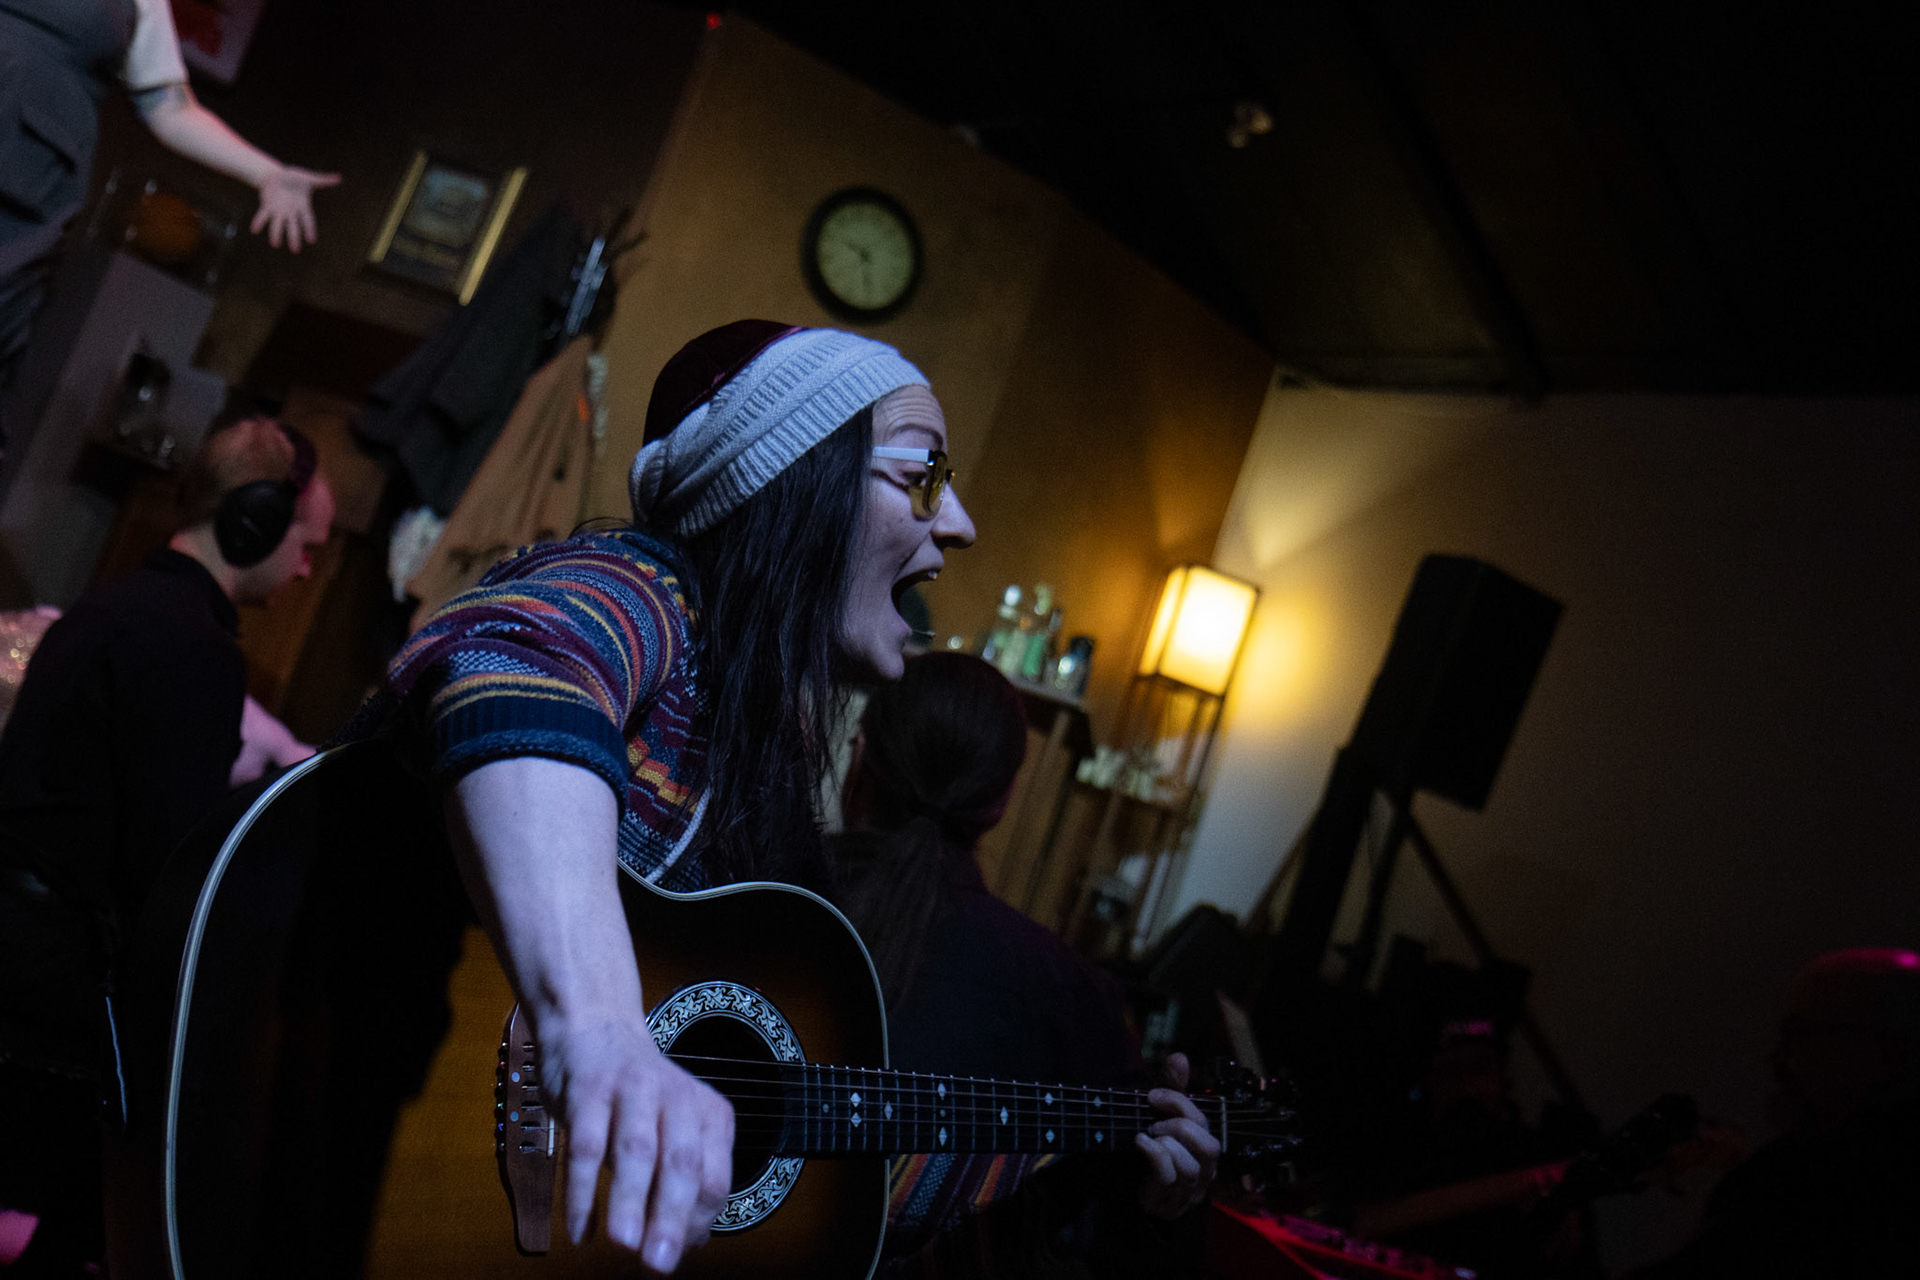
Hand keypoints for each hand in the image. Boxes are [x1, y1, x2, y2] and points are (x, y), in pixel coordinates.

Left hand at [250, 164, 339, 251]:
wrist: (275, 174)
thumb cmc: (293, 177)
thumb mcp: (309, 178)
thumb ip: (323, 180)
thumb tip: (339, 178)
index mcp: (302, 207)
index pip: (307, 221)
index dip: (309, 230)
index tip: (311, 240)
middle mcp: (291, 212)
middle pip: (293, 227)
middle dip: (294, 238)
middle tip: (295, 250)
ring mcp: (279, 211)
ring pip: (278, 225)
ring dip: (276, 234)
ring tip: (275, 244)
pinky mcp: (267, 207)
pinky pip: (262, 216)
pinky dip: (259, 222)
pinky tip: (254, 230)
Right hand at [539, 1014, 734, 1270]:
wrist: (596, 1027)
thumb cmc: (637, 1096)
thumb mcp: (671, 1129)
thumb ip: (680, 1181)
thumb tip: (690, 1241)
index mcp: (707, 1114)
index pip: (715, 1176)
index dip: (699, 1220)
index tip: (679, 1252)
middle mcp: (676, 1099)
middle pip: (680, 1163)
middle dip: (671, 1217)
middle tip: (659, 1263)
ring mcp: (633, 1090)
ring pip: (636, 1151)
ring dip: (629, 1201)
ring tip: (623, 1245)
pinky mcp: (590, 1088)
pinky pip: (584, 1145)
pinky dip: (581, 1191)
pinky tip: (579, 1229)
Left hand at [1134, 1052, 1220, 1217]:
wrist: (1130, 1189)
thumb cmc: (1154, 1147)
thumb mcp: (1161, 1114)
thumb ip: (1173, 1089)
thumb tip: (1180, 1056)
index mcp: (1204, 1144)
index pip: (1203, 1122)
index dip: (1179, 1103)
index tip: (1152, 1096)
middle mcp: (1205, 1169)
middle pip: (1209, 1146)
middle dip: (1178, 1128)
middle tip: (1154, 1124)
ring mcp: (1189, 1189)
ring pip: (1192, 1167)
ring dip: (1165, 1145)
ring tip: (1147, 1138)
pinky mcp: (1170, 1203)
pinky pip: (1169, 1178)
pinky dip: (1154, 1156)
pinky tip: (1140, 1145)